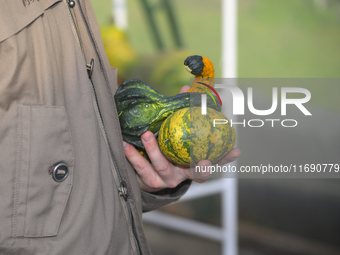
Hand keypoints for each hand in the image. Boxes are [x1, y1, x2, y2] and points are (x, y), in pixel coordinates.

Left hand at [123, 86, 240, 192]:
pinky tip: (126, 144)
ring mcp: (166, 179)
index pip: (215, 162)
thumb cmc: (168, 149)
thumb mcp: (179, 136)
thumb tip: (185, 88)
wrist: (149, 174)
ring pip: (163, 166)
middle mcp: (183, 175)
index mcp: (194, 165)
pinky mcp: (149, 181)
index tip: (235, 150)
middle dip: (201, 168)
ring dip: (155, 151)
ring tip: (147, 135)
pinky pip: (141, 168)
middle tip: (204, 160)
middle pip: (195, 173)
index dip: (226, 158)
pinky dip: (133, 155)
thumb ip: (185, 114)